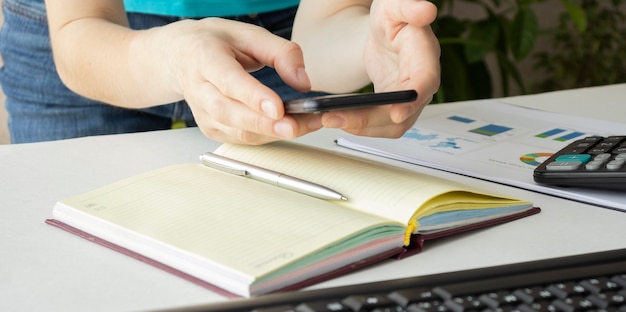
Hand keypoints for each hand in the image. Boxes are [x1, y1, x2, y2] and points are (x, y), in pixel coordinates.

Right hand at [159, 18, 322, 143]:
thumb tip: (303, 82)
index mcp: (205, 58)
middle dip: (263, 123)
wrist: (182, 56)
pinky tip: (288, 129)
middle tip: (294, 126)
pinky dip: (266, 137)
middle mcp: (199, 88)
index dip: (253, 97)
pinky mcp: (210, 128)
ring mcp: (202, 112)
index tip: (277, 108)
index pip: (229, 81)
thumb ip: (281, 53)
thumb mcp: (250, 34)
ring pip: (236, 131)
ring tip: (302, 126)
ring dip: (271, 133)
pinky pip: (240, 138)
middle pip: (229, 113)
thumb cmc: (216, 43)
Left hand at [322, 0, 439, 137]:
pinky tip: (336, 118)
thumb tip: (427, 10)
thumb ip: (408, 6)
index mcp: (425, 55)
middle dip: (370, 120)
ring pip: (391, 125)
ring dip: (361, 127)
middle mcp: (422, 82)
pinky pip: (380, 124)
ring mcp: (410, 99)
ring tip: (330, 119)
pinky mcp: (395, 107)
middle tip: (335, 118)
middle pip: (404, 112)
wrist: (383, 33)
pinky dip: (359, 126)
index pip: (426, 81)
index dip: (413, 100)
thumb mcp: (393, 6)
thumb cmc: (390, 18)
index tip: (396, 113)